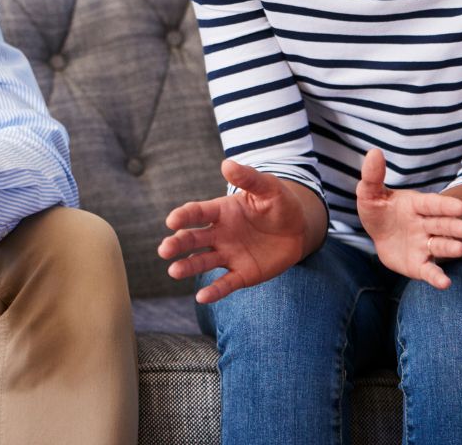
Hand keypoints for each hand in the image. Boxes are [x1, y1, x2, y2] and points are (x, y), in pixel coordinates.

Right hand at [158, 159, 321, 303]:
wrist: (297, 229)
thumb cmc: (279, 203)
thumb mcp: (268, 188)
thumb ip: (248, 178)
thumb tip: (226, 163)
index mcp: (221, 211)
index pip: (197, 212)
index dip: (184, 216)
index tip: (171, 221)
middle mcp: (219, 234)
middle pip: (193, 239)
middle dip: (177, 244)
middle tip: (164, 250)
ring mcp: (229, 255)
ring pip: (203, 261)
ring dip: (187, 267)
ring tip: (173, 271)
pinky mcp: (242, 274)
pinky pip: (225, 283)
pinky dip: (214, 291)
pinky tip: (201, 298)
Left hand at [356, 148, 461, 289]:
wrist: (378, 234)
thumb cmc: (378, 209)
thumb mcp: (370, 193)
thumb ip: (372, 175)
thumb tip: (373, 151)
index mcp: (416, 205)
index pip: (432, 204)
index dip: (446, 205)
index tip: (461, 206)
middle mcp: (425, 225)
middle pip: (442, 225)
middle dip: (454, 227)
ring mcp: (423, 245)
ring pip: (440, 246)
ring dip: (450, 248)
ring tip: (460, 248)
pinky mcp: (419, 265)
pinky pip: (430, 271)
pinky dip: (437, 278)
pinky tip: (445, 284)